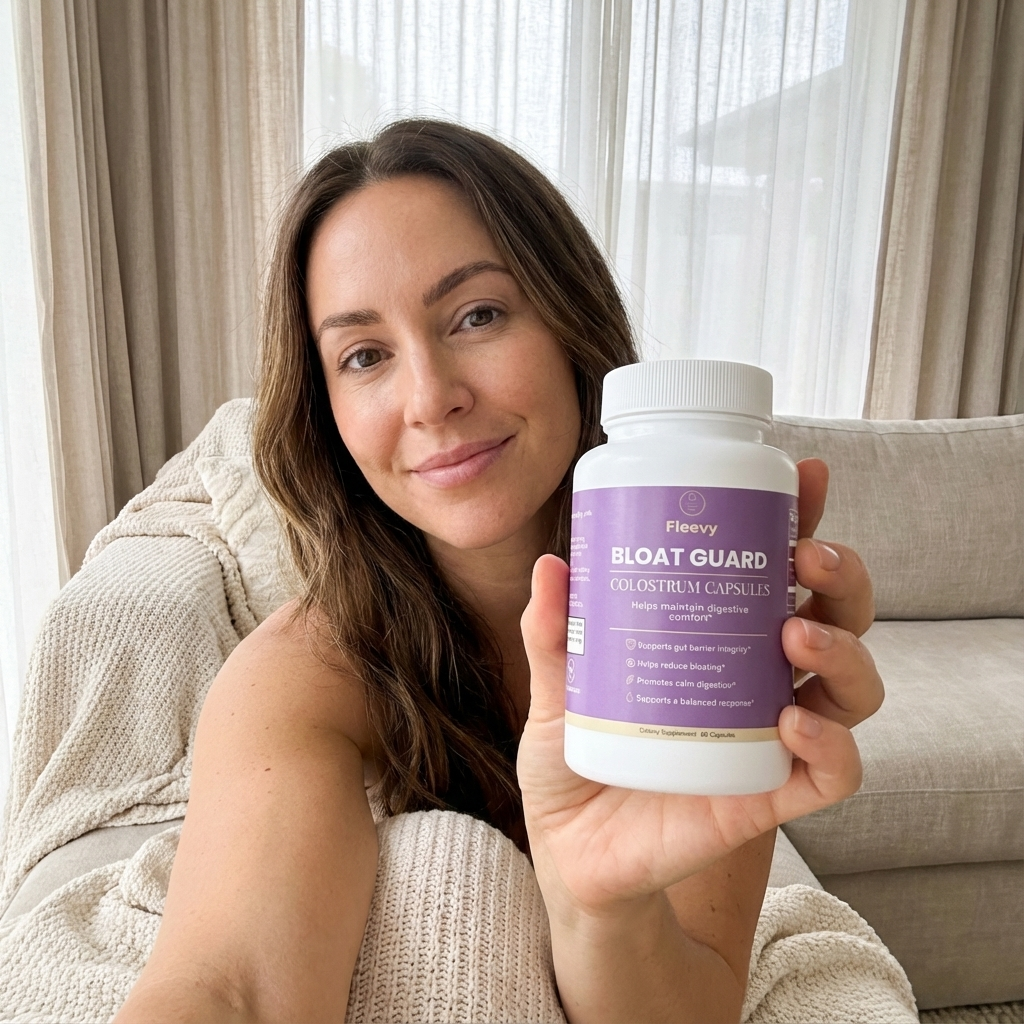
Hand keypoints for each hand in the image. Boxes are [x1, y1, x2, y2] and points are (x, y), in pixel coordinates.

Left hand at [517, 458, 881, 916]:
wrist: (574, 854)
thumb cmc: (576, 761)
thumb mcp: (557, 693)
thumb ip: (553, 637)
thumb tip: (553, 566)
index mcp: (718, 639)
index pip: (776, 573)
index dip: (803, 522)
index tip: (808, 477)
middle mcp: (756, 680)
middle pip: (836, 618)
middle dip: (841, 579)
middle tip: (804, 560)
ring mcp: (770, 736)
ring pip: (853, 687)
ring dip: (843, 651)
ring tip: (795, 635)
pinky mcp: (769, 795)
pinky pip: (833, 773)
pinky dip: (831, 746)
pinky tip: (792, 722)